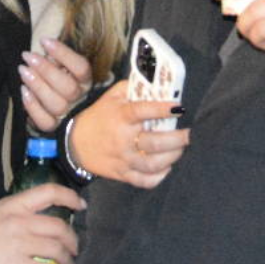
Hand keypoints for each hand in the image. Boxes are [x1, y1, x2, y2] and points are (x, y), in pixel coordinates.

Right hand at [0, 183, 83, 263]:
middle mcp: (21, 221)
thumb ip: (15, 217)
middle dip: (72, 240)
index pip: (49, 192)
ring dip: (67, 261)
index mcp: (14, 205)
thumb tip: (35, 228)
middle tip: (74, 249)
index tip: (80, 206)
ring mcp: (20, 244)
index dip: (70, 197)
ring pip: (57, 250)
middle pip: (59, 227)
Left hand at [18, 37, 92, 132]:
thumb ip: (56, 58)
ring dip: (37, 86)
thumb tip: (46, 50)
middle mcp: (81, 98)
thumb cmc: (56, 77)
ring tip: (23, 71)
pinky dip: (32, 106)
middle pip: (68, 88)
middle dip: (45, 70)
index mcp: (85, 80)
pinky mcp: (54, 127)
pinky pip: (45, 121)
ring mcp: (68, 114)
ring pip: (56, 104)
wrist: (55, 104)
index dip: (63, 53)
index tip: (44, 40)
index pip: (81, 67)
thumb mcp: (60, 65)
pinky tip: (23, 91)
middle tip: (27, 56)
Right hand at [67, 80, 190, 187]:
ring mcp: (123, 159)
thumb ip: (132, 88)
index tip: (179, 108)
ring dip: (172, 157)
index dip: (163, 109)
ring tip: (180, 149)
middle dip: (177, 139)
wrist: (75, 144)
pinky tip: (166, 167)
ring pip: (152, 164)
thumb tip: (157, 83)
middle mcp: (123, 139)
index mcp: (120, 117)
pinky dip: (159, 177)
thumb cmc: (99, 116)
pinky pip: (144, 181)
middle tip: (189, 134)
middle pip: (154, 143)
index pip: (143, 111)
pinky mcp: (122, 174)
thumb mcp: (112, 96)